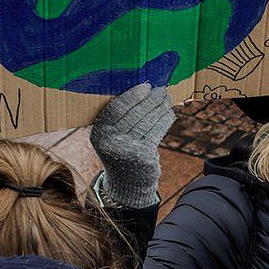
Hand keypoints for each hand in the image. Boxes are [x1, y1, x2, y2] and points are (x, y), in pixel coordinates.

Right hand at [91, 83, 174, 208]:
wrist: (128, 182)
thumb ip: (120, 117)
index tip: (146, 86)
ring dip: (160, 107)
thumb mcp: (113, 135)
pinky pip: (157, 132)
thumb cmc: (122, 150)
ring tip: (167, 98)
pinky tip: (169, 112)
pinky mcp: (143, 156)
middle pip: (135, 113)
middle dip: (151, 99)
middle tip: (162, 89)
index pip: (117, 109)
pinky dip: (164, 120)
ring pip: (148, 121)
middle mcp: (110, 141)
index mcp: (99, 133)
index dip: (133, 95)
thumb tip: (143, 89)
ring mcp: (127, 149)